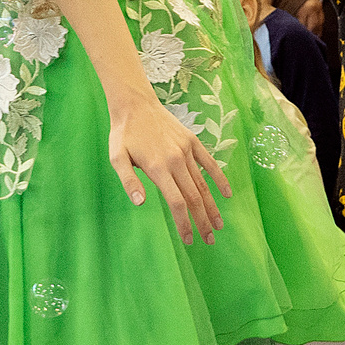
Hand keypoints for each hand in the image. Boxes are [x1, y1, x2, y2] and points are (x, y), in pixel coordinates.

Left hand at [107, 85, 227, 245]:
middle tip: (209, 240)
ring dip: (212, 206)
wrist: (135, 104)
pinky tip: (227, 194)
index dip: (185, 223)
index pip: (177, 203)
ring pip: (203, 184)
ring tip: (219, 225)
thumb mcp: (117, 157)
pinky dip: (219, 179)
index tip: (189, 239)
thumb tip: (140, 203)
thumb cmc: (123, 134)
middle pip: (194, 197)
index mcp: (158, 168)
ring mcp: (187, 151)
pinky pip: (210, 163)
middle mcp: (176, 161)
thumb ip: (129, 181)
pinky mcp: (192, 142)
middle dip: (203, 221)